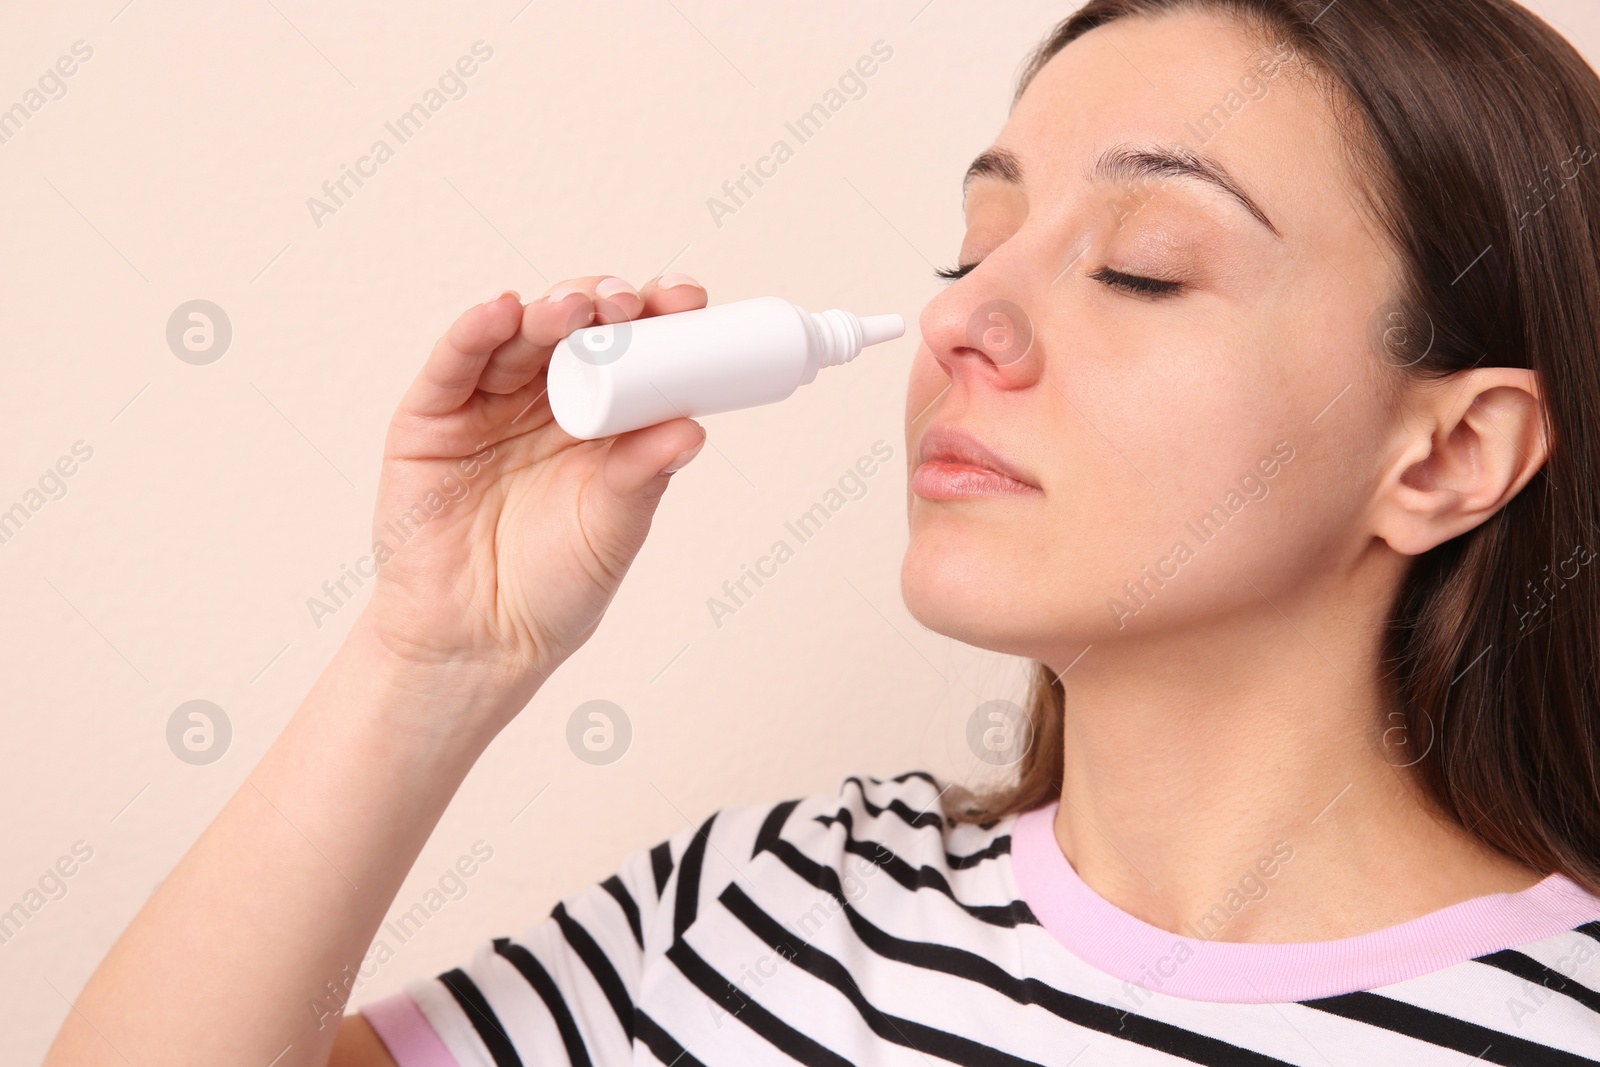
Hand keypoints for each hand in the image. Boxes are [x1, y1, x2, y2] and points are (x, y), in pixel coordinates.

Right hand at [360, 275, 708, 719]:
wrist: (478, 642)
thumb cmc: (551, 588)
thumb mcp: (612, 530)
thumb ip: (644, 477)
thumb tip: (693, 429)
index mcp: (603, 420)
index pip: (635, 352)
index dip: (660, 318)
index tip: (688, 300)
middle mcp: (546, 400)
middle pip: (577, 330)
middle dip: (606, 305)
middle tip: (629, 303)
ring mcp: (488, 403)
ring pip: (519, 336)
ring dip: (548, 311)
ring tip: (576, 307)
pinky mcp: (431, 418)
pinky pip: (454, 364)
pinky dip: (475, 330)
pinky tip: (501, 310)